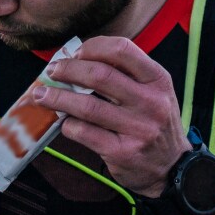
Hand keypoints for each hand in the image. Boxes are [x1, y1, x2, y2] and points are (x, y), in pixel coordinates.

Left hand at [34, 37, 187, 197]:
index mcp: (158, 80)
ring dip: (58, 97)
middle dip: (68, 70)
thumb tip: (78, 59)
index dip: (93, 47)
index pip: (122, 50)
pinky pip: (84, 132)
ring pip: (87, 106)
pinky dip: (67, 124)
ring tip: (42, 94)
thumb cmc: (155, 123)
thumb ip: (126, 74)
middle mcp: (151, 103)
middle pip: (100, 75)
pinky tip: (64, 122)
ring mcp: (137, 129)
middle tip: (52, 71)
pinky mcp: (122, 152)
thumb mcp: (154, 92)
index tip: (75, 53)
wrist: (173, 168)